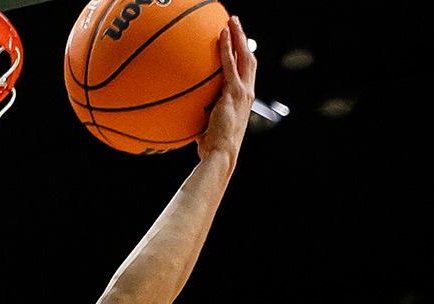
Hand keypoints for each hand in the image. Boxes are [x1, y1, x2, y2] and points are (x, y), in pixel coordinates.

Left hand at [198, 16, 257, 164]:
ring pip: (245, 57)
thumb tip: (184, 110)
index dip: (242, 56)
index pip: (245, 72)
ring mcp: (243, 92)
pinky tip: (221, 35)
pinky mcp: (234, 93)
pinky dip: (227, 48)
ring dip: (238, 37)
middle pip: (249, 59)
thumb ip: (201, 113)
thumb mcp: (207, 125)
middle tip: (235, 23)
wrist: (220, 154)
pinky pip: (230, 64)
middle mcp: (247, 93)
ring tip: (231, 21)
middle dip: (243, 39)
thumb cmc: (212, 146)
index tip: (236, 43)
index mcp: (243, 100)